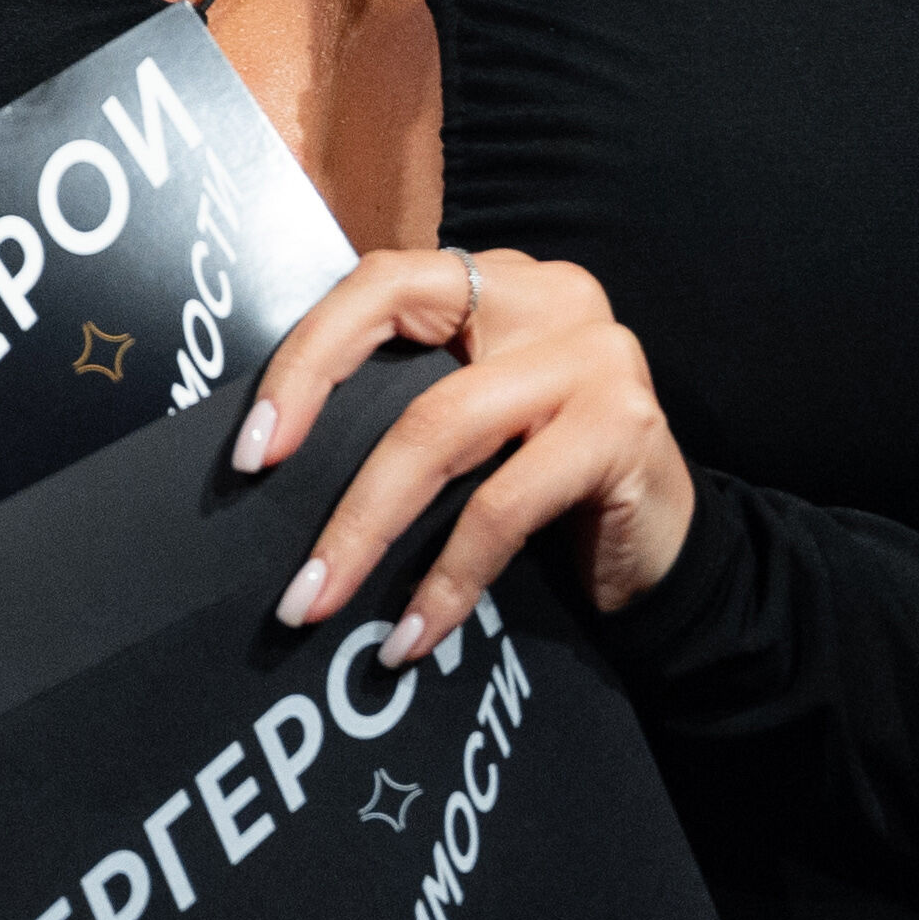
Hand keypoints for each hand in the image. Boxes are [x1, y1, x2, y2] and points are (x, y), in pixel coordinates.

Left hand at [227, 248, 697, 658]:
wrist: (667, 546)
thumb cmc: (546, 486)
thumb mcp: (470, 431)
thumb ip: (400, 410)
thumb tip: (270, 466)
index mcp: (494, 283)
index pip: (378, 287)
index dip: (305, 361)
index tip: (251, 453)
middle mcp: (548, 297)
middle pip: (405, 365)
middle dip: (329, 472)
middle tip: (286, 565)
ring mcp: (593, 355)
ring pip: (443, 434)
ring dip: (369, 533)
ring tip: (321, 604)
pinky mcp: (621, 426)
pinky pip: (503, 508)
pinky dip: (447, 581)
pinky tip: (413, 636)